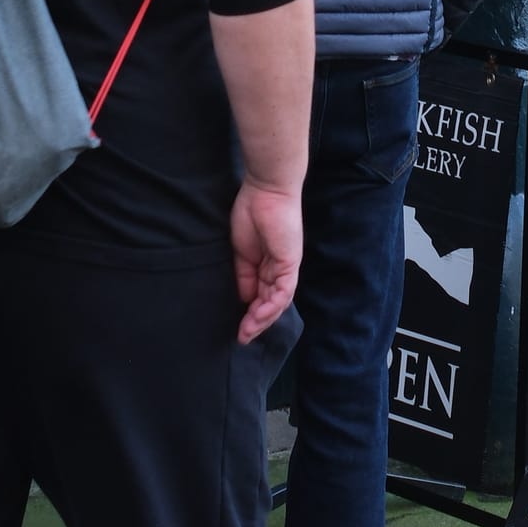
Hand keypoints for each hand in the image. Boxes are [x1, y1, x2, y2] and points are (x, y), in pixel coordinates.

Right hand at [228, 176, 301, 345]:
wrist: (265, 188)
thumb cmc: (251, 211)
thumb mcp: (241, 250)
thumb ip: (243, 274)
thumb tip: (245, 299)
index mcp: (266, 263)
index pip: (261, 295)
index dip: (250, 313)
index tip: (237, 328)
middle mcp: (278, 268)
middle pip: (270, 303)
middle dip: (257, 322)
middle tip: (242, 337)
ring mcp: (286, 266)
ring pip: (278, 302)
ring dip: (262, 319)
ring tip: (247, 332)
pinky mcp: (290, 263)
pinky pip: (283, 291)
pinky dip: (271, 306)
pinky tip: (258, 316)